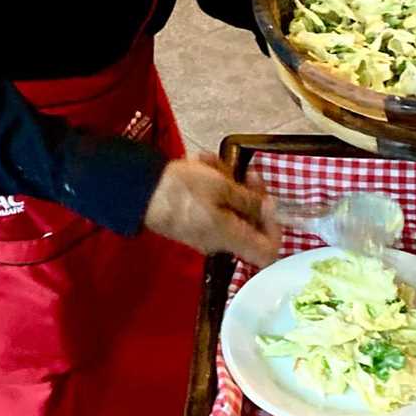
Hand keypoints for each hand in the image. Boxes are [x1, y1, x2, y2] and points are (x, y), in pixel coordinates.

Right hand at [144, 155, 280, 266]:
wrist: (140, 192)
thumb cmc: (182, 190)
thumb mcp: (221, 188)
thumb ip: (249, 200)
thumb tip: (271, 209)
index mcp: (231, 237)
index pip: (268, 253)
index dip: (276, 230)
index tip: (269, 202)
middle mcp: (221, 240)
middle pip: (250, 223)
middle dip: (250, 194)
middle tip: (246, 172)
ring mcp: (207, 231)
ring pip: (231, 208)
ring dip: (228, 182)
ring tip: (212, 162)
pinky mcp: (194, 220)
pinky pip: (213, 205)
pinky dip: (212, 184)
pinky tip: (202, 164)